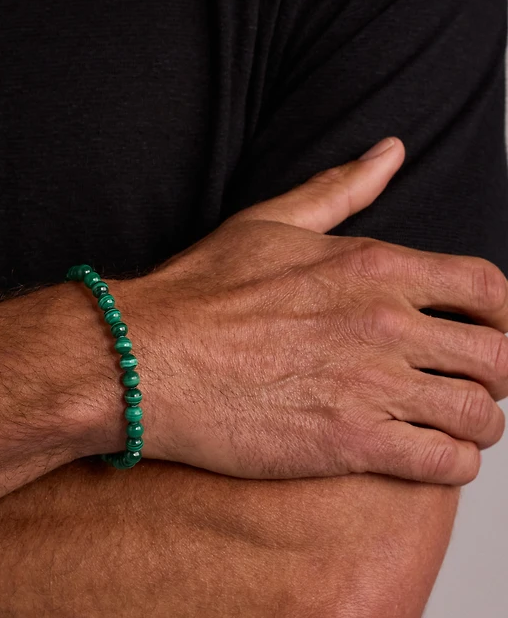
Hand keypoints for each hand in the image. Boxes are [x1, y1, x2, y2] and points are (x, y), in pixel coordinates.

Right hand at [114, 137, 507, 483]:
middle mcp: (386, 323)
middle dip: (496, 376)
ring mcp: (372, 384)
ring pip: (479, 415)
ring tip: (453, 429)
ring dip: (477, 426)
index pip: (488, 289)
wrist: (146, 358)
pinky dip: (452, 465)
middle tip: (471, 387)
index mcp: (375, 266)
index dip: (504, 317)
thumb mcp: (270, 223)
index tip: (490, 334)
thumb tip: (390, 152)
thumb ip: (340, 188)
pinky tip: (428, 458)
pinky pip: (444, 463)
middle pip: (498, 357)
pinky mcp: (350, 442)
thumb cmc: (197, 294)